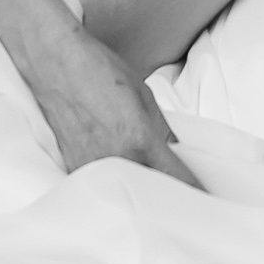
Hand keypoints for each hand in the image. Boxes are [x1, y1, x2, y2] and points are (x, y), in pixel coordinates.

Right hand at [23, 20, 199, 185]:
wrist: (56, 65)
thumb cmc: (101, 73)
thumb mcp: (145, 97)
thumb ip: (164, 133)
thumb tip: (179, 157)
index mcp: (140, 141)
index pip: (178, 180)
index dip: (196, 191)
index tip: (207, 199)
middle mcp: (116, 161)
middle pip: (154, 195)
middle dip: (170, 197)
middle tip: (183, 195)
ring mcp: (92, 169)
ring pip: (128, 194)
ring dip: (143, 194)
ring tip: (154, 189)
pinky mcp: (74, 171)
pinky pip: (104, 187)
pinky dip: (117, 187)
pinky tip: (123, 177)